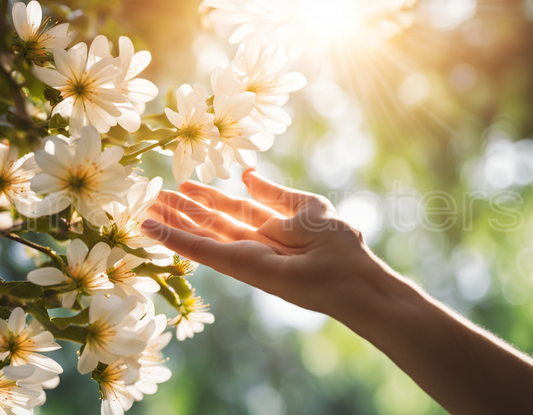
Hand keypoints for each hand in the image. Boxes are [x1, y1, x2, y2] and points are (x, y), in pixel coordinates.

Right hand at [141, 169, 385, 318]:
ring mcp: (241, 253)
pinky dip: (174, 240)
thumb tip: (246, 175)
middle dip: (184, 208)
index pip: (229, 210)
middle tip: (155, 194)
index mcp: (268, 226)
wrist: (347, 275)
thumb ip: (273, 194)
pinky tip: (151, 229)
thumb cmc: (334, 241)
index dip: (206, 197)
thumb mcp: (304, 207)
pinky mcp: (235, 265)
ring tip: (148, 206)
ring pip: (199, 234)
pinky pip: (199, 250)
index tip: (184, 184)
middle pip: (210, 221)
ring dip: (173, 221)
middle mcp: (251, 241)